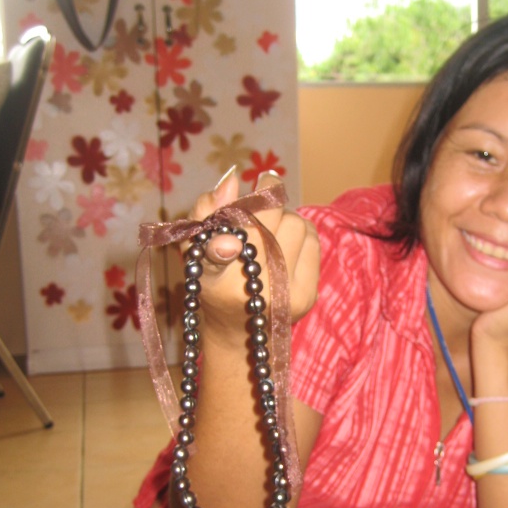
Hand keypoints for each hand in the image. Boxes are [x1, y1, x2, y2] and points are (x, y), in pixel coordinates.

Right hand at [187, 169, 319, 342]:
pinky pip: (313, 240)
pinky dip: (301, 233)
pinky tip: (285, 245)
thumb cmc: (213, 277)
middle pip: (272, 220)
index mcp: (216, 278)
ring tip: (270, 231)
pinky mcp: (307, 296)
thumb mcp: (194, 245)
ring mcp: (284, 294)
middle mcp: (252, 289)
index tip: (236, 225)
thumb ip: (205, 210)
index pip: (220, 252)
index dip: (230, 232)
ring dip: (285, 218)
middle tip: (257, 209)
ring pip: (297, 224)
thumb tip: (231, 179)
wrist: (240, 329)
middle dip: (267, 205)